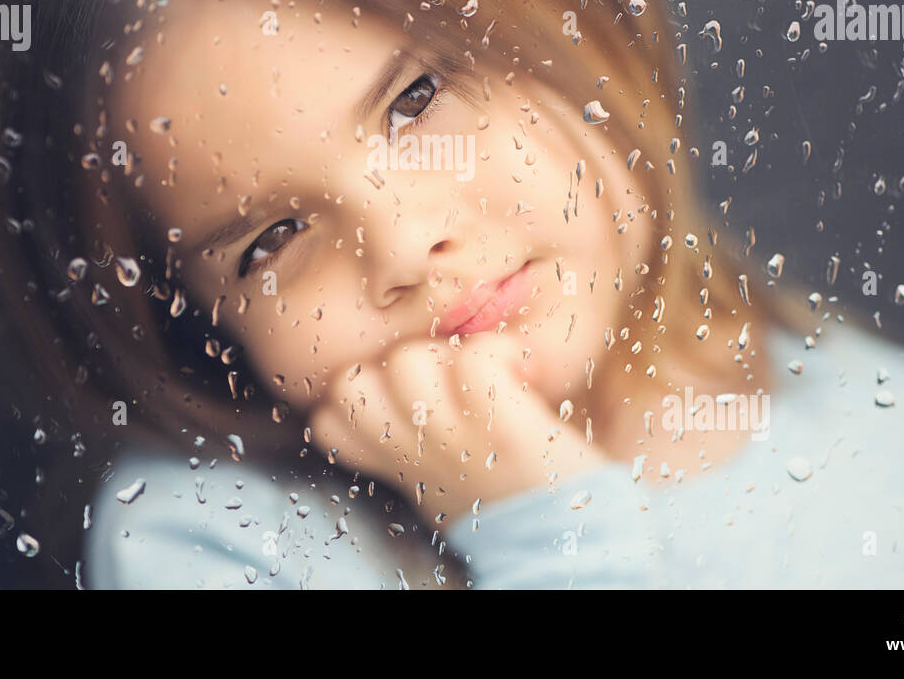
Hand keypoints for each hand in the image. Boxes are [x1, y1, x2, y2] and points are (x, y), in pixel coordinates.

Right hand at [308, 332, 610, 523]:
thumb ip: (413, 444)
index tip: (406, 398)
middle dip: (394, 366)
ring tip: (485, 378)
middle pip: (352, 382)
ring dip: (445, 356)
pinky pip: (475, 362)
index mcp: (402, 464)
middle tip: (445, 382)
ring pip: (405, 362)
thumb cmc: (513, 506)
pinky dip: (501, 352)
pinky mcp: (508, 429)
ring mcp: (460, 439)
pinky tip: (523, 371)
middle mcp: (419, 453)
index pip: (326, 420)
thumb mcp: (443, 484)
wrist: (577, 551)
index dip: (358, 396)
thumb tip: (399, 392)